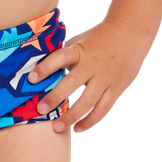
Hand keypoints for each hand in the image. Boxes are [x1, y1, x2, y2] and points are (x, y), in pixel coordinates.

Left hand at [27, 17, 148, 133]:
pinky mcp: (117, 88)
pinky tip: (78, 128)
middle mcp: (92, 65)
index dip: (45, 68)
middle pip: (72, 83)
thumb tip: (38, 68)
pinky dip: (90, 121)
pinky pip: (103, 108)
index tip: (31, 79)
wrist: (131, 33)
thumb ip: (64, 55)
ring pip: (88, 101)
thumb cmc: (98, 39)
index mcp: (80, 50)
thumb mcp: (80, 41)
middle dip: (55, 97)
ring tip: (56, 128)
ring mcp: (106, 78)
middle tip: (41, 109)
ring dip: (71, 116)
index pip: (60, 58)